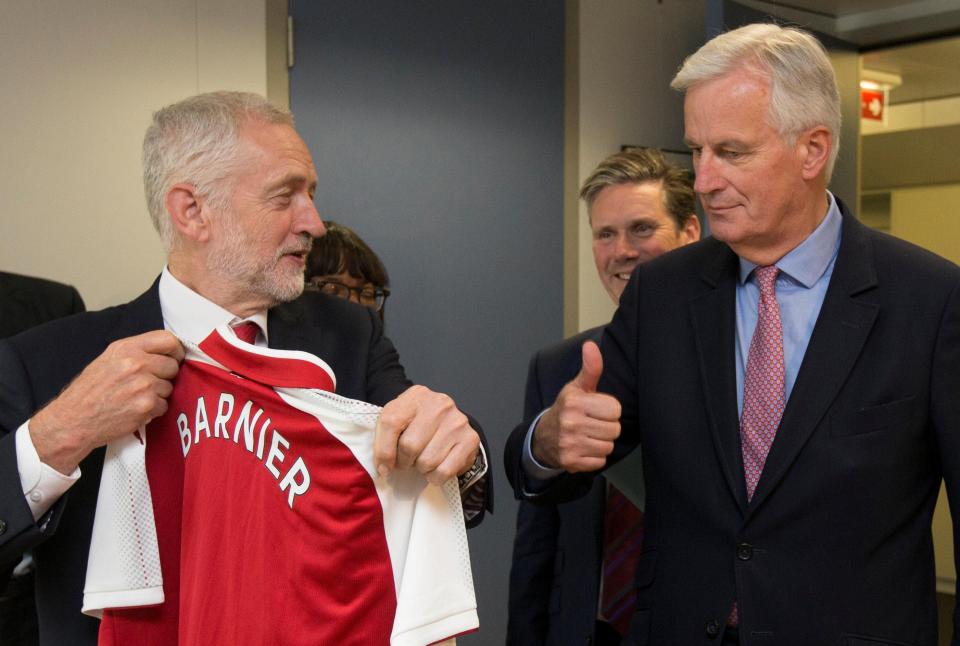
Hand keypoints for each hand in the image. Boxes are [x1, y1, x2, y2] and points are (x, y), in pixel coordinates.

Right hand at [29, 330, 183, 473]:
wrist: (73, 420)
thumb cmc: (89, 391)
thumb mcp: (108, 360)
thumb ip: (136, 353)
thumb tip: (166, 354)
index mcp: (126, 348)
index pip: (167, 340)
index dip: (176, 350)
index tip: (175, 358)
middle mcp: (136, 364)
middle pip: (173, 366)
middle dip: (165, 376)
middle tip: (148, 383)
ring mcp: (143, 385)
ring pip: (169, 387)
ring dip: (158, 395)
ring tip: (135, 398)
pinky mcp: (146, 405)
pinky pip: (164, 406)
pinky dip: (153, 410)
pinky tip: (134, 409)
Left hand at [375, 385, 479, 485]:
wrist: (446, 422)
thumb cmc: (417, 423)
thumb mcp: (397, 420)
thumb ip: (384, 439)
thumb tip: (384, 468)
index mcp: (416, 395)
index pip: (391, 422)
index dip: (384, 450)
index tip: (385, 465)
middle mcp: (439, 404)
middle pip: (410, 445)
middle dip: (404, 462)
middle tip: (407, 461)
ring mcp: (457, 421)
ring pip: (427, 461)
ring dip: (421, 469)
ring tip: (423, 460)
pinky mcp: (470, 439)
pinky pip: (445, 470)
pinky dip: (436, 477)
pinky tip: (435, 468)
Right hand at [532, 341, 620, 471]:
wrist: (544, 437)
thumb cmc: (567, 409)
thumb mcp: (577, 387)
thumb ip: (590, 368)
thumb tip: (591, 345)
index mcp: (574, 401)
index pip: (615, 409)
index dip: (609, 410)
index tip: (596, 410)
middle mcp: (570, 423)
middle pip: (614, 429)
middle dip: (607, 427)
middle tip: (593, 424)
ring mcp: (569, 444)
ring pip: (608, 446)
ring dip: (602, 442)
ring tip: (588, 436)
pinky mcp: (571, 462)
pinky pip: (600, 461)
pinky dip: (595, 457)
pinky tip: (584, 448)